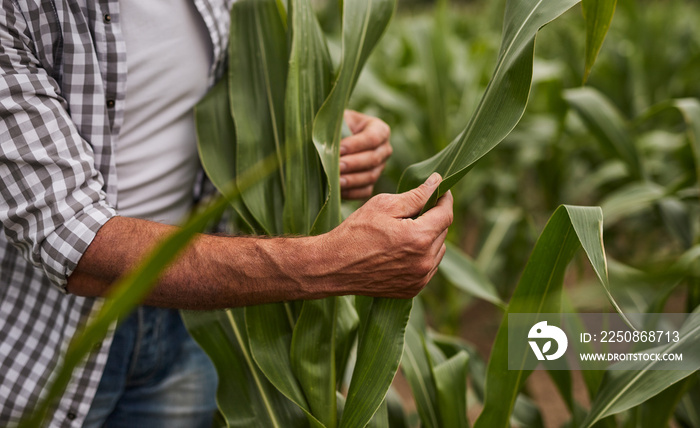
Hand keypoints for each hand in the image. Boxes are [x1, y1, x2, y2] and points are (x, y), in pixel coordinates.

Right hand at [319, 172, 452, 298]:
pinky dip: (423, 256)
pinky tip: (402, 249)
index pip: (446, 214)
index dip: (444, 199)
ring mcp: (419, 278)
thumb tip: (437, 182)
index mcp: (419, 237)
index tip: (440, 190)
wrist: (333, 267)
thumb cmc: (355, 232)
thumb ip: (415, 195)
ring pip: (438, 250)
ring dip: (430, 238)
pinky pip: (429, 267)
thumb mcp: (383, 205)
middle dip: (433, 217)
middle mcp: (424, 261)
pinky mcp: (413, 289)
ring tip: (405, 231)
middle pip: (443, 232)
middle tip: (415, 210)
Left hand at [339, 110, 392, 199]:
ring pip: (370, 177)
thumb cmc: (336, 126)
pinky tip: (337, 191)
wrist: (335, 139)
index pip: (373, 138)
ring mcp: (379, 168)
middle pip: (373, 159)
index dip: (356, 144)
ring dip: (352, 180)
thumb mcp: (339, 121)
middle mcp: (384, 150)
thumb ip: (337, 128)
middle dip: (353, 164)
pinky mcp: (370, 183)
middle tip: (336, 166)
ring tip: (335, 181)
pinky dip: (351, 193)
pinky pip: (365, 191)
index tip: (338, 149)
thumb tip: (329, 143)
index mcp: (380, 130)